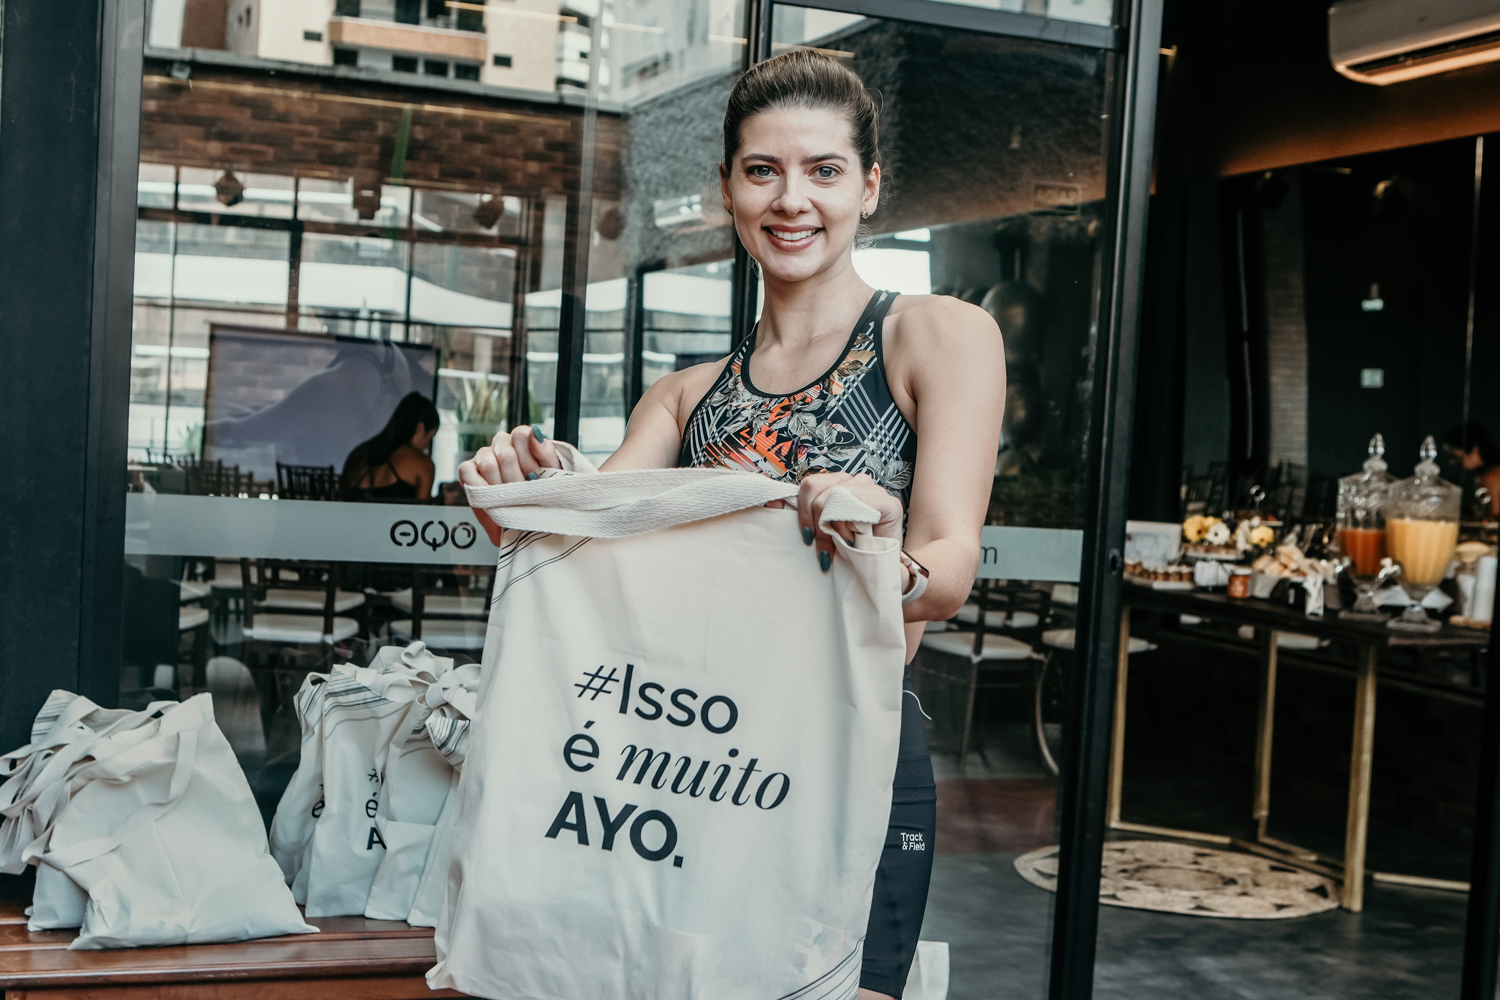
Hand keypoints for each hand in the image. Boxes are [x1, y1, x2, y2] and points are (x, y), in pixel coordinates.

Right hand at [458, 425, 560, 545]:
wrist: (526, 520)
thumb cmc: (541, 494)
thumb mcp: (552, 474)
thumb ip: (545, 451)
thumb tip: (534, 432)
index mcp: (522, 440)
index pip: (520, 434)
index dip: (528, 461)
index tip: (534, 477)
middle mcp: (501, 444)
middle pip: (505, 454)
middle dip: (516, 479)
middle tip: (523, 491)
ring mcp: (483, 456)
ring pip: (488, 464)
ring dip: (500, 487)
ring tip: (509, 497)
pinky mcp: (468, 470)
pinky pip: (467, 471)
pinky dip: (479, 486)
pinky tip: (491, 496)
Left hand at [796, 472, 903, 572]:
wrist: (879, 572)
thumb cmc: (848, 551)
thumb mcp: (817, 530)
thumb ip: (797, 514)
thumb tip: (771, 502)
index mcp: (837, 483)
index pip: (810, 484)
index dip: (801, 510)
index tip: (805, 537)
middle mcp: (855, 481)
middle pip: (818, 488)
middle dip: (815, 521)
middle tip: (821, 547)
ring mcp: (873, 489)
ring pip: (836, 496)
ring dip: (834, 526)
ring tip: (840, 544)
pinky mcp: (889, 502)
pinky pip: (860, 503)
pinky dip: (851, 524)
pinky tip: (853, 539)